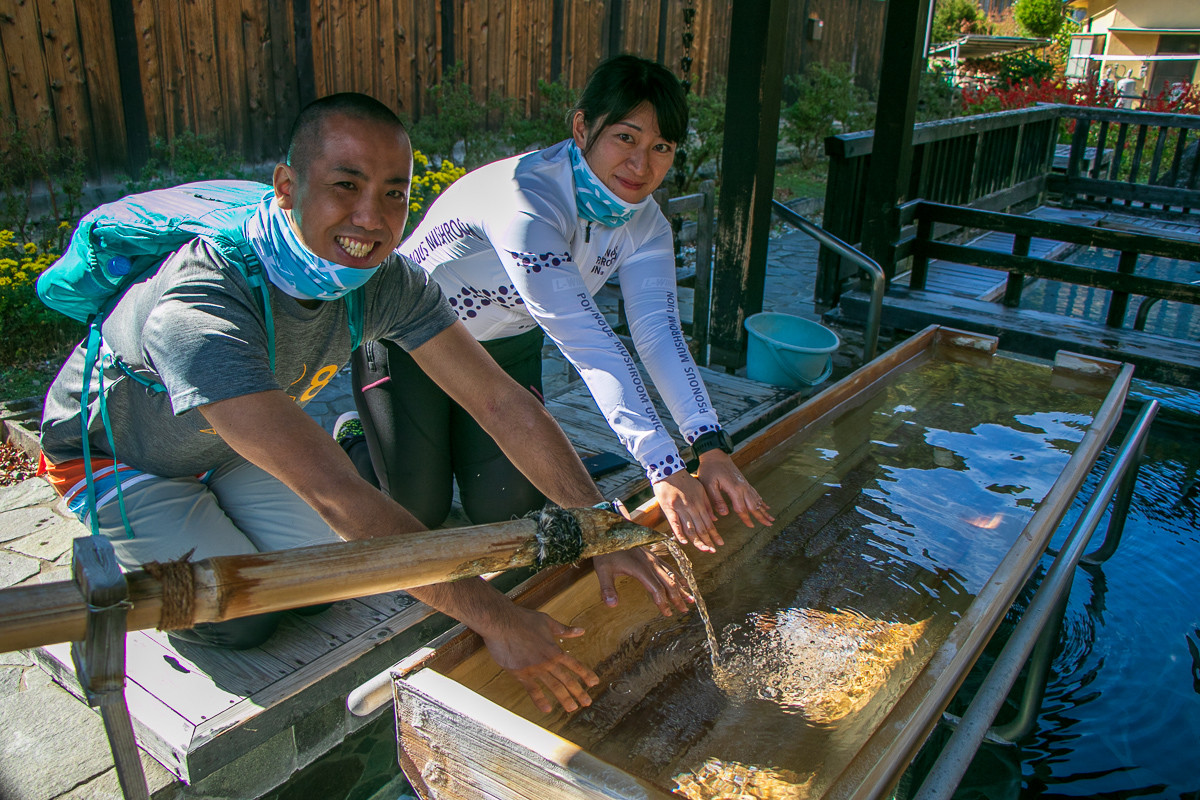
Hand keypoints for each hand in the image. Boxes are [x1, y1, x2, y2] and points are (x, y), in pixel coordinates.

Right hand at [481, 604, 598, 713]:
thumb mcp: (547, 621)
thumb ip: (564, 629)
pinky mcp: (520, 674)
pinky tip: (547, 709)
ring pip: (553, 687)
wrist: (501, 622)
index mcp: (555, 649)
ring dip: (564, 699)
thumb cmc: (523, 619)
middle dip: (579, 692)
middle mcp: (547, 661)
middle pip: (567, 679)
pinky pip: (532, 690)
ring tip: (572, 708)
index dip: (586, 675)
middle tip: (587, 702)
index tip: (594, 683)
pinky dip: (540, 700)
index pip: (575, 665)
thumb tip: (581, 630)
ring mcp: (535, 669)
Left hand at [593, 548, 692, 616]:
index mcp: (640, 569)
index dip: (663, 603)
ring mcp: (652, 558)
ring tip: (690, 598)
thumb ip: (607, 588)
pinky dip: (677, 575)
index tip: (667, 614)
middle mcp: (650, 563)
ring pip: (671, 574)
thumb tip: (611, 605)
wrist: (609, 532)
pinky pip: (668, 566)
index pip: (657, 589)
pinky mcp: (652, 555)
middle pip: (668, 583)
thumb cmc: (605, 552)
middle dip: (677, 597)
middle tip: (685, 610)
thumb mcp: (602, 570)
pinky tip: (683, 581)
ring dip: (681, 587)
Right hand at [653, 471, 722, 552]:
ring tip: (704, 550)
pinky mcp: (669, 509)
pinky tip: (685, 542)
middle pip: (701, 528)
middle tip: (713, 551)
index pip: (709, 523)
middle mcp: (692, 508)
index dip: (714, 534)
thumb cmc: (684, 480)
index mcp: (699, 503)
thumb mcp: (700, 489)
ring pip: (690, 528)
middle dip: (708, 541)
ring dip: (698, 541)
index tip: (720, 544)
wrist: (668, 470)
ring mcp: (680, 509)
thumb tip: (715, 519)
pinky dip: (680, 533)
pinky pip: (675, 523)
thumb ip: (707, 505)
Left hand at [696, 450, 773, 527]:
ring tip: (771, 518)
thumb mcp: (708, 485)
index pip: (741, 508)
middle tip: (769, 525)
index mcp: (734, 489)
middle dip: (761, 516)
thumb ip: (716, 500)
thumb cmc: (709, 470)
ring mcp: (745, 484)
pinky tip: (765, 505)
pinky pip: (755, 493)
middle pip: (753, 505)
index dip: (746, 518)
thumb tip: (725, 514)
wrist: (715, 454)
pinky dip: (761, 501)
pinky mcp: (744, 482)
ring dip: (764, 510)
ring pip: (756, 500)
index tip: (751, 526)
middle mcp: (743, 487)